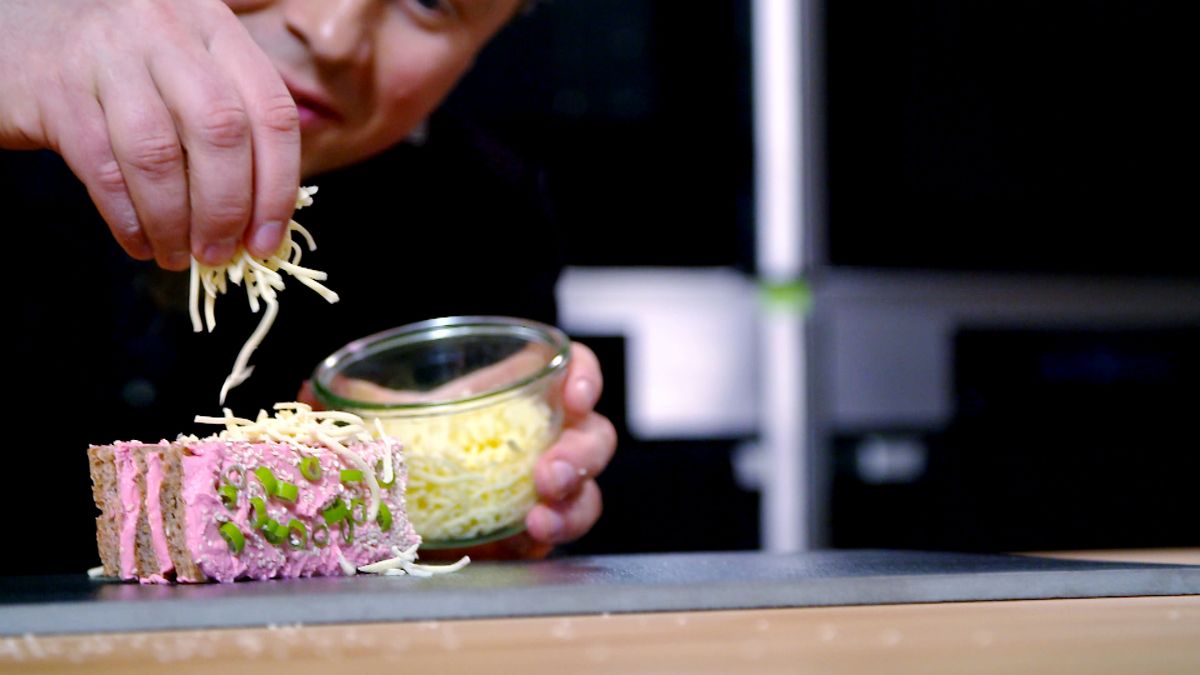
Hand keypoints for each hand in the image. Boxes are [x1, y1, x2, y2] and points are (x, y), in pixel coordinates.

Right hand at [0, 0, 299, 269]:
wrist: (14, 34)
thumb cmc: (120, 71)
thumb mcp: (185, 71)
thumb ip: (230, 125)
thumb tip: (263, 222)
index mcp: (214, 28)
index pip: (272, 112)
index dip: (278, 186)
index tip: (267, 240)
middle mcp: (166, 29)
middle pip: (222, 132)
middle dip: (227, 209)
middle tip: (219, 254)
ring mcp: (106, 54)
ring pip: (159, 155)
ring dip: (175, 222)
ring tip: (176, 255)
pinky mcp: (55, 88)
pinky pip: (103, 169)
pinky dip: (128, 218)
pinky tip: (139, 241)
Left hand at [301, 341, 617, 560]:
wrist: (393, 507)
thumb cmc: (400, 444)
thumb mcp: (380, 418)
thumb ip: (352, 402)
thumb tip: (308, 397)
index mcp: (516, 396)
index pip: (571, 372)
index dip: (585, 376)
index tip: (573, 391)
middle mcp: (540, 438)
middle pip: (591, 436)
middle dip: (581, 452)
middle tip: (549, 472)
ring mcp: (540, 488)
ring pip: (587, 490)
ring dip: (575, 501)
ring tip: (541, 515)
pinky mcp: (530, 531)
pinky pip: (560, 531)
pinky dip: (554, 534)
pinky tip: (532, 537)